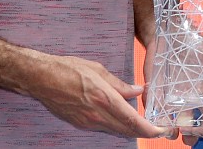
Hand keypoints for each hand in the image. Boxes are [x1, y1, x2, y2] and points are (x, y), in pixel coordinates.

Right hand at [30, 54, 175, 139]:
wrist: (41, 79)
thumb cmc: (67, 69)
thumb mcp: (98, 70)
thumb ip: (119, 84)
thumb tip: (137, 90)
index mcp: (104, 99)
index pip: (133, 120)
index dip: (150, 128)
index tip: (162, 129)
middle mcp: (97, 115)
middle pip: (127, 130)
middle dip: (144, 131)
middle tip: (158, 128)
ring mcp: (88, 122)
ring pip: (116, 131)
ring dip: (130, 128)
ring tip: (142, 121)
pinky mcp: (80, 124)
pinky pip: (104, 128)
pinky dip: (116, 125)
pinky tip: (120, 117)